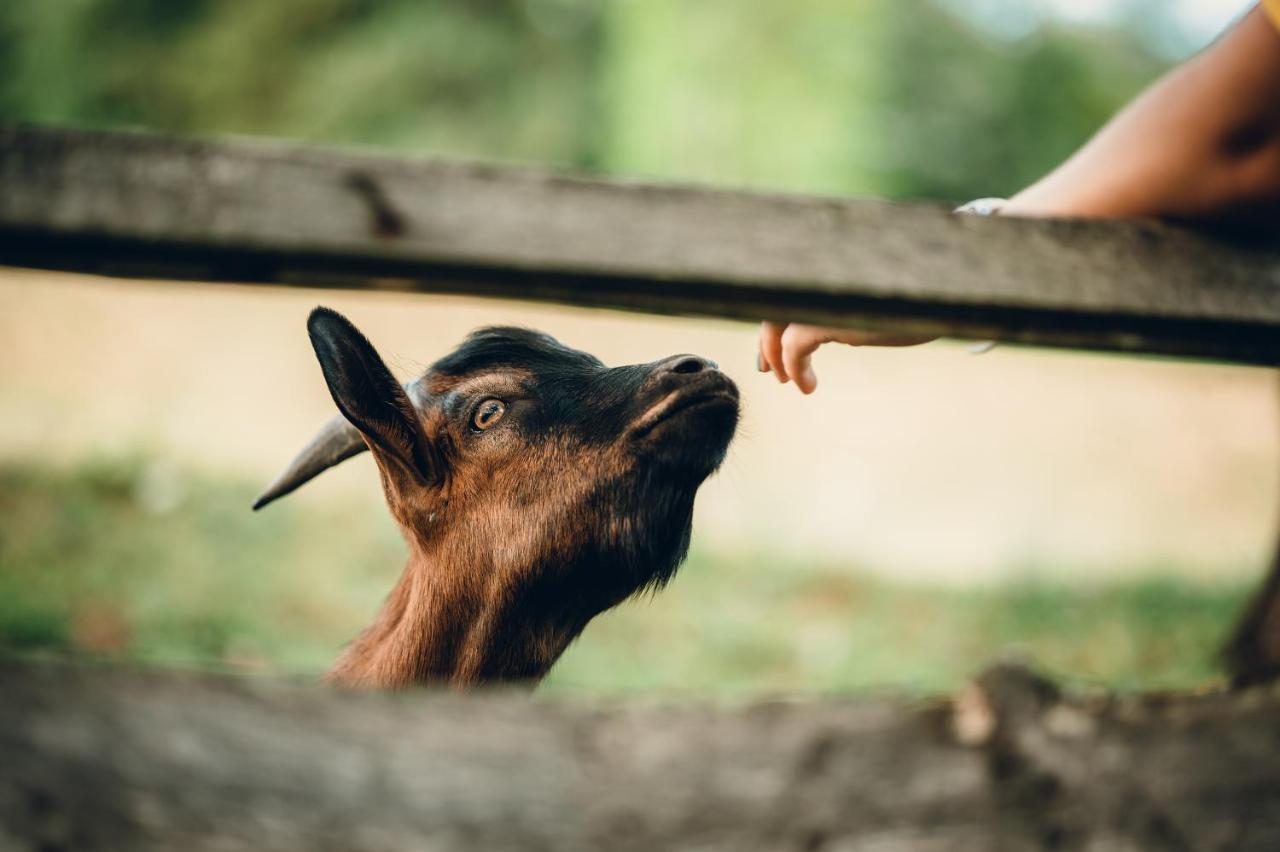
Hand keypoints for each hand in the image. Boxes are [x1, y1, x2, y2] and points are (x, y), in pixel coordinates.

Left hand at [756, 198, 1003, 394]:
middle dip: (768, 342)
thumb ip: (839, 306)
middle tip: (773, 373)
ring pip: (775, 325)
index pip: (783, 292)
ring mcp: (820, 293)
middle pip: (772, 305)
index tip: (772, 353)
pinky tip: (808, 386)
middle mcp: (816, 276)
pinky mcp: (829, 315)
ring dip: (777, 357)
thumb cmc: (915, 294)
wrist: (948, 289)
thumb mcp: (867, 301)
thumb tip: (811, 332)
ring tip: (788, 381)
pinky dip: (795, 368)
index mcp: (823, 267)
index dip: (773, 323)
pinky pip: (795, 346)